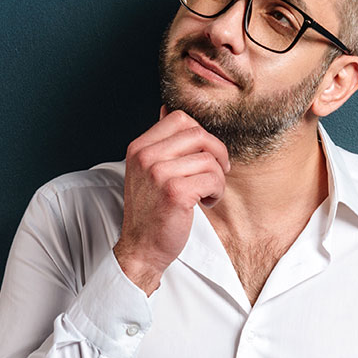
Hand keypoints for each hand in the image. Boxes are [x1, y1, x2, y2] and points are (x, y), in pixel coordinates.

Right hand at [114, 107, 229, 294]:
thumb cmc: (151, 210)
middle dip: (216, 152)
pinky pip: (212, 179)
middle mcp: (145, 156)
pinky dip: (216, 192)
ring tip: (207, 193)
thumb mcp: (147, 170)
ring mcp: (158, 173)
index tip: (205, 154)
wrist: (141, 247)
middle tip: (218, 171)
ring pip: (209, 159)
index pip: (179, 118)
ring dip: (217, 178)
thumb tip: (167, 109)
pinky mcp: (175, 192)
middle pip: (198, 134)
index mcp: (139, 147)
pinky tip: (205, 202)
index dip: (200, 134)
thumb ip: (160, 143)